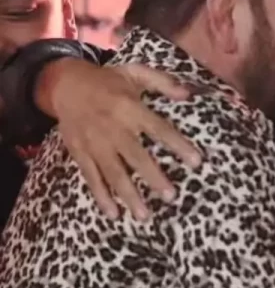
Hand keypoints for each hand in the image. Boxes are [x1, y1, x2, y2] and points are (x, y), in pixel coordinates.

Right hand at [37, 57, 202, 219]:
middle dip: (154, 178)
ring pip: (114, 173)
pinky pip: (92, 178)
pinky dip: (101, 196)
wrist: (64, 84)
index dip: (178, 146)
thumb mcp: (135, 72)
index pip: (159, 129)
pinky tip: (114, 214)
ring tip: (145, 216)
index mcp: (130, 108)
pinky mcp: (80, 153)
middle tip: (171, 197)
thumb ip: (163, 82)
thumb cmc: (108, 80)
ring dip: (129, 195)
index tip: (197, 162)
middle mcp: (113, 128)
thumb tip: (188, 94)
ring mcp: (95, 143)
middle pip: (136, 157)